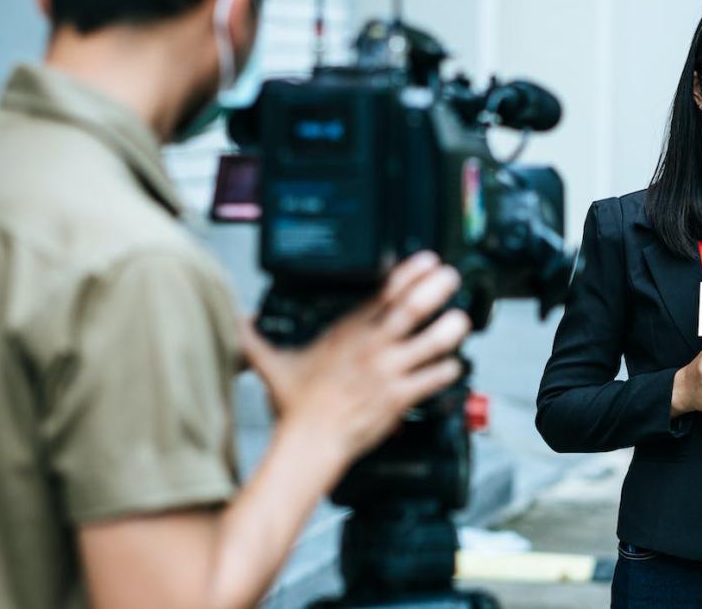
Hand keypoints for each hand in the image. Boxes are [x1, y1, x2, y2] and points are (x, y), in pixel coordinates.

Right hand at [242, 251, 470, 467]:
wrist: (308, 443)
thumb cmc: (295, 406)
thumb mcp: (272, 365)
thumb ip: (256, 340)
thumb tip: (239, 324)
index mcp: (347, 332)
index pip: (383, 293)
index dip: (408, 271)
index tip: (426, 259)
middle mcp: (371, 347)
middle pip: (413, 307)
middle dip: (437, 288)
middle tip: (453, 276)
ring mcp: (388, 371)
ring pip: (431, 342)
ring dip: (451, 329)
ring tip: (462, 319)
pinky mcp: (399, 397)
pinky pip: (433, 379)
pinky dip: (449, 370)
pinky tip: (455, 365)